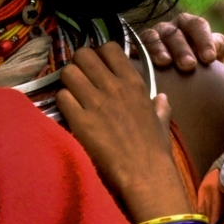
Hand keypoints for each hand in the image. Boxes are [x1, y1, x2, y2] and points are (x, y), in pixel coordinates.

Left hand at [57, 43, 192, 222]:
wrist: (145, 175)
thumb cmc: (155, 150)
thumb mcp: (162, 122)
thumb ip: (160, 106)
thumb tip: (161, 98)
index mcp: (133, 83)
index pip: (109, 48)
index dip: (99, 55)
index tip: (98, 67)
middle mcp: (113, 86)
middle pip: (83, 55)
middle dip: (78, 64)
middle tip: (79, 79)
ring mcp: (95, 102)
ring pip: (68, 72)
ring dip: (67, 81)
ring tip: (71, 94)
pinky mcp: (80, 120)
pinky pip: (61, 97)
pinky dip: (62, 102)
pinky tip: (69, 112)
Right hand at [138, 12, 223, 70]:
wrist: (180, 91)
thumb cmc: (200, 75)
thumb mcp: (213, 63)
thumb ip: (217, 51)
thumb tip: (215, 50)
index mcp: (190, 28)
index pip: (197, 26)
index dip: (203, 39)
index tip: (209, 58)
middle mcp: (170, 30)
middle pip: (174, 32)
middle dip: (182, 48)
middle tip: (189, 65)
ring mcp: (151, 39)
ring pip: (152, 37)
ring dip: (158, 48)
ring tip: (165, 62)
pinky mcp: (135, 50)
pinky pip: (133, 46)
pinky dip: (137, 52)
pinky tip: (140, 62)